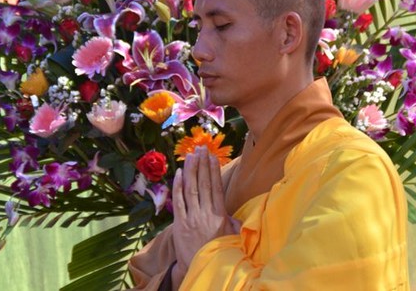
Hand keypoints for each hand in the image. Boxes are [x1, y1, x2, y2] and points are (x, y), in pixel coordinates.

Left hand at [171, 147, 238, 281]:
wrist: (200, 268)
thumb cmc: (218, 251)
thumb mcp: (231, 235)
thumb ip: (233, 221)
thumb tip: (236, 211)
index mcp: (219, 214)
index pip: (216, 186)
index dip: (213, 170)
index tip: (212, 156)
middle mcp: (205, 213)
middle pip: (203, 183)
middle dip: (202, 164)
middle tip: (201, 148)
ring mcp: (191, 217)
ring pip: (191, 188)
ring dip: (191, 170)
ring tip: (191, 155)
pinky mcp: (179, 223)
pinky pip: (178, 201)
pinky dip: (178, 186)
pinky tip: (178, 173)